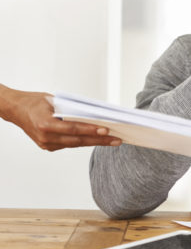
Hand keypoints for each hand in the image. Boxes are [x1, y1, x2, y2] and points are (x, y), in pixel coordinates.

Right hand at [1, 88, 120, 150]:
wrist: (16, 110)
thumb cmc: (35, 102)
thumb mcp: (54, 101)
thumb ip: (71, 109)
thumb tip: (93, 115)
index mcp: (45, 124)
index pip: (73, 128)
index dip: (91, 130)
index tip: (106, 130)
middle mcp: (46, 137)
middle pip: (78, 140)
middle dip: (99, 140)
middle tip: (117, 139)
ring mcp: (46, 144)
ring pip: (76, 144)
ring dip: (95, 142)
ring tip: (112, 141)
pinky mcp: (48, 146)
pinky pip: (70, 144)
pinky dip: (84, 141)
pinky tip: (97, 139)